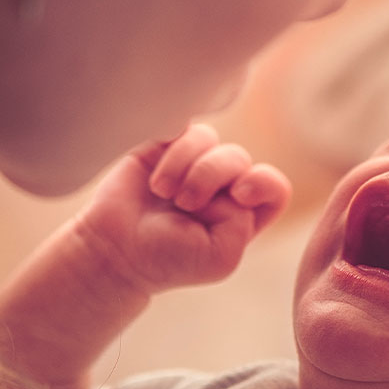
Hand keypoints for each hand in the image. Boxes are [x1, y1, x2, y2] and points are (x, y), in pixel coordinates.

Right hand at [75, 124, 290, 294]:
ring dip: (187, 166)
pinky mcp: (167, 146)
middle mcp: (223, 186)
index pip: (273, 186)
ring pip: (211, 141)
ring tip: (164, 193)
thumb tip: (233, 183)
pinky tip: (156, 179)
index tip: (239, 195)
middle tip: (185, 204)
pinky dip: (173, 153)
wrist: (115, 249)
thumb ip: (243, 223)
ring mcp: (195, 163)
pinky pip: (184, 129)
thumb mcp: (221, 257)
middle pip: (240, 159)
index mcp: (243, 215)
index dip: (263, 182)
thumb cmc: (168, 259)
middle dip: (212, 176)